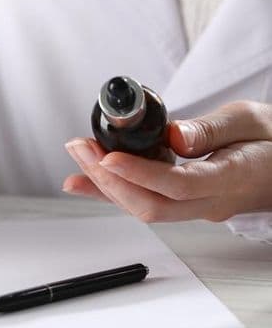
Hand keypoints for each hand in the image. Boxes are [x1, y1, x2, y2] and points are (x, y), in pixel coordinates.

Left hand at [63, 100, 271, 222]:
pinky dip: (110, 192)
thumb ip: (211, 129)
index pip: (179, 184)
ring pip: (145, 208)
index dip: (139, 173)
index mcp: (232, 178)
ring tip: (78, 153)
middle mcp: (212, 201)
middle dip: (108, 179)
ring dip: (105, 184)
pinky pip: (145, 202)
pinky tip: (81, 183)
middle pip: (153, 206)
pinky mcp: (186, 202)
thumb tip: (174, 136)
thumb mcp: (249, 120)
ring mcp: (198, 207)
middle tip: (81, 147)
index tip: (107, 155)